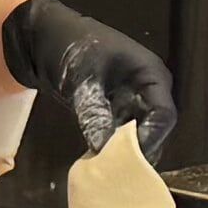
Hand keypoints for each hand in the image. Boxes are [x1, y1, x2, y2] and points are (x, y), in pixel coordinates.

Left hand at [0, 0, 176, 151]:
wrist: (43, 38)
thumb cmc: (69, 44)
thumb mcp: (82, 78)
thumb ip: (94, 112)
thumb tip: (103, 146)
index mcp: (150, 73)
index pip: (163, 114)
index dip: (151, 137)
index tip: (130, 157)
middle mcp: (147, 90)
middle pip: (156, 130)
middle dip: (138, 150)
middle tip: (118, 169)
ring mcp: (132, 101)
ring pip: (139, 136)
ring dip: (124, 151)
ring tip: (107, 168)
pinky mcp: (116, 111)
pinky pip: (120, 134)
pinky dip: (111, 146)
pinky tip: (99, 159)